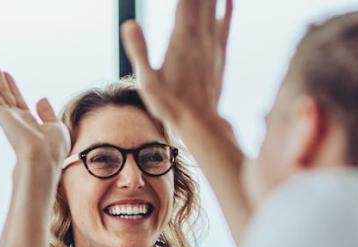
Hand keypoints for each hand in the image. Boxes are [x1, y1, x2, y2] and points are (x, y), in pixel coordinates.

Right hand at [0, 64, 69, 168]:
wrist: (43, 159)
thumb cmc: (52, 150)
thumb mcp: (56, 127)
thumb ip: (47, 113)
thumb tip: (41, 99)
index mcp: (29, 122)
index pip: (17, 100)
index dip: (12, 87)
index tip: (6, 74)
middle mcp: (16, 120)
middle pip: (4, 96)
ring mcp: (7, 119)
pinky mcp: (1, 118)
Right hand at [121, 0, 232, 128]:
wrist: (200, 124)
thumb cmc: (170, 106)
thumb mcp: (147, 81)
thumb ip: (139, 51)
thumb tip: (129, 24)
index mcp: (180, 39)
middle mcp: (199, 37)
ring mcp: (211, 44)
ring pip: (214, 6)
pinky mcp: (219, 54)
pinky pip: (226, 25)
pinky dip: (228, 8)